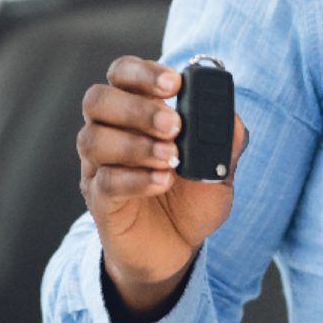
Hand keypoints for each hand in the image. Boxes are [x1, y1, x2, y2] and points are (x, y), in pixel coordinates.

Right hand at [76, 56, 247, 316]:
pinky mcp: (100, 202)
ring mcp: (99, 167)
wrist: (176, 250)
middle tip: (173, 125)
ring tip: (171, 158)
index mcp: (135, 113)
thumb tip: (229, 112)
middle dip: (136, 108)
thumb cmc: (190, 200)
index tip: (174, 84)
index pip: (122, 74)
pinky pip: (104, 182)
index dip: (142, 72)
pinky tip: (163, 182)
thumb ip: (225, 138)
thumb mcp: (219, 167)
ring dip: (135, 144)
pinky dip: (136, 179)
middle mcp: (109, 133)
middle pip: (97, 100)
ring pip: (93, 139)